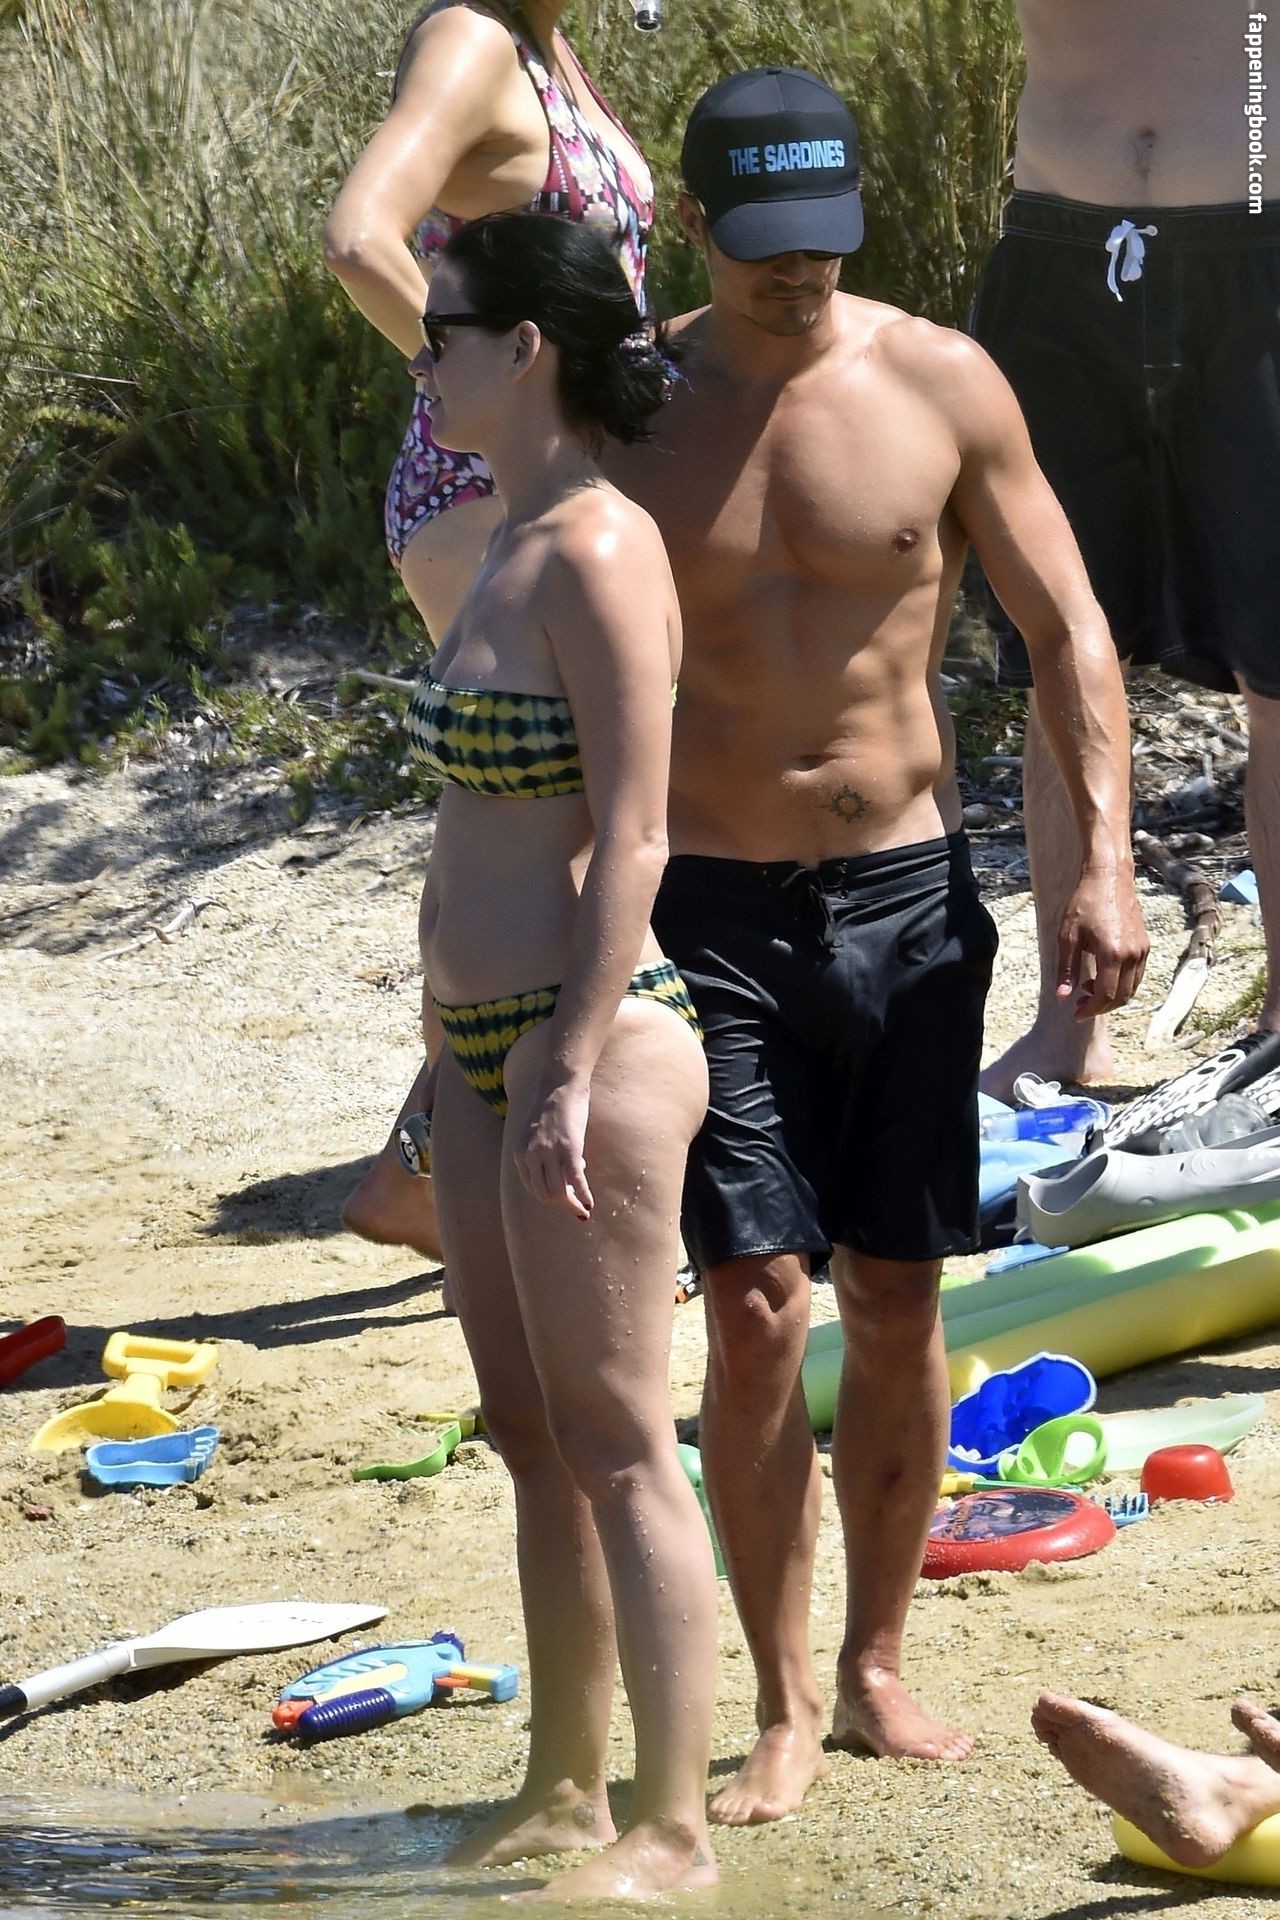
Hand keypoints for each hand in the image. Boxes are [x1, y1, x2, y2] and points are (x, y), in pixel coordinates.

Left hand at [512, 1076, 593, 1218]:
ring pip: (558, 1193)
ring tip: (583, 1208)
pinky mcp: (569, 1148)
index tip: (565, 1192)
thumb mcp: (537, 1131)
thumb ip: (543, 1150)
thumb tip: (566, 1170)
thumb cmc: (552, 1102)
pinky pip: (576, 1181)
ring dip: (572, 1205)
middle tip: (576, 1204)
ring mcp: (549, 1152)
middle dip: (561, 1204)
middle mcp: (531, 1154)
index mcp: (519, 1152)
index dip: (550, 1194)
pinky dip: (583, 1196)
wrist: (559, 1079)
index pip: (532, 1188)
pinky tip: (591, 1204)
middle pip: (544, 1195)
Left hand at [1055, 866, 1149, 1019]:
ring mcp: (1142, 951)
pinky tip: (1103, 977)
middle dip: (1101, 1006)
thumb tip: (1062, 997)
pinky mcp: (1145, 946)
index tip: (1076, 1013)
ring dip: (1112, 997)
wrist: (1109, 878)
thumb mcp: (1067, 936)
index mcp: (1113, 954)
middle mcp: (1133, 955)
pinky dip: (1122, 984)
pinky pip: (1137, 976)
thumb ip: (1066, 969)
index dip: (1091, 1009)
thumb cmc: (1085, 904)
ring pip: (1131, 989)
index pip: (1106, 995)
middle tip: (1080, 1004)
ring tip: (1089, 989)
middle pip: (1122, 997)